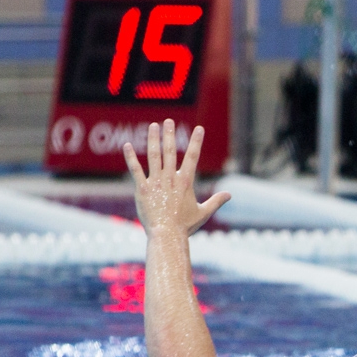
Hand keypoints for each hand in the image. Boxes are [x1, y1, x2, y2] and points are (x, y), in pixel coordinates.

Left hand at [123, 120, 230, 237]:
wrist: (167, 234)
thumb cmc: (185, 226)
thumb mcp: (203, 212)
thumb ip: (216, 201)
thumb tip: (229, 195)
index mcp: (186, 182)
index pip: (193, 157)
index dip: (197, 141)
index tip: (199, 129)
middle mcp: (170, 178)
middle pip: (171, 151)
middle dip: (170, 135)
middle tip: (168, 121)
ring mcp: (155, 182)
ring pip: (154, 156)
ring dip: (153, 140)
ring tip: (152, 126)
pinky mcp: (142, 189)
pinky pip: (135, 170)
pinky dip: (131, 158)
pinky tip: (127, 146)